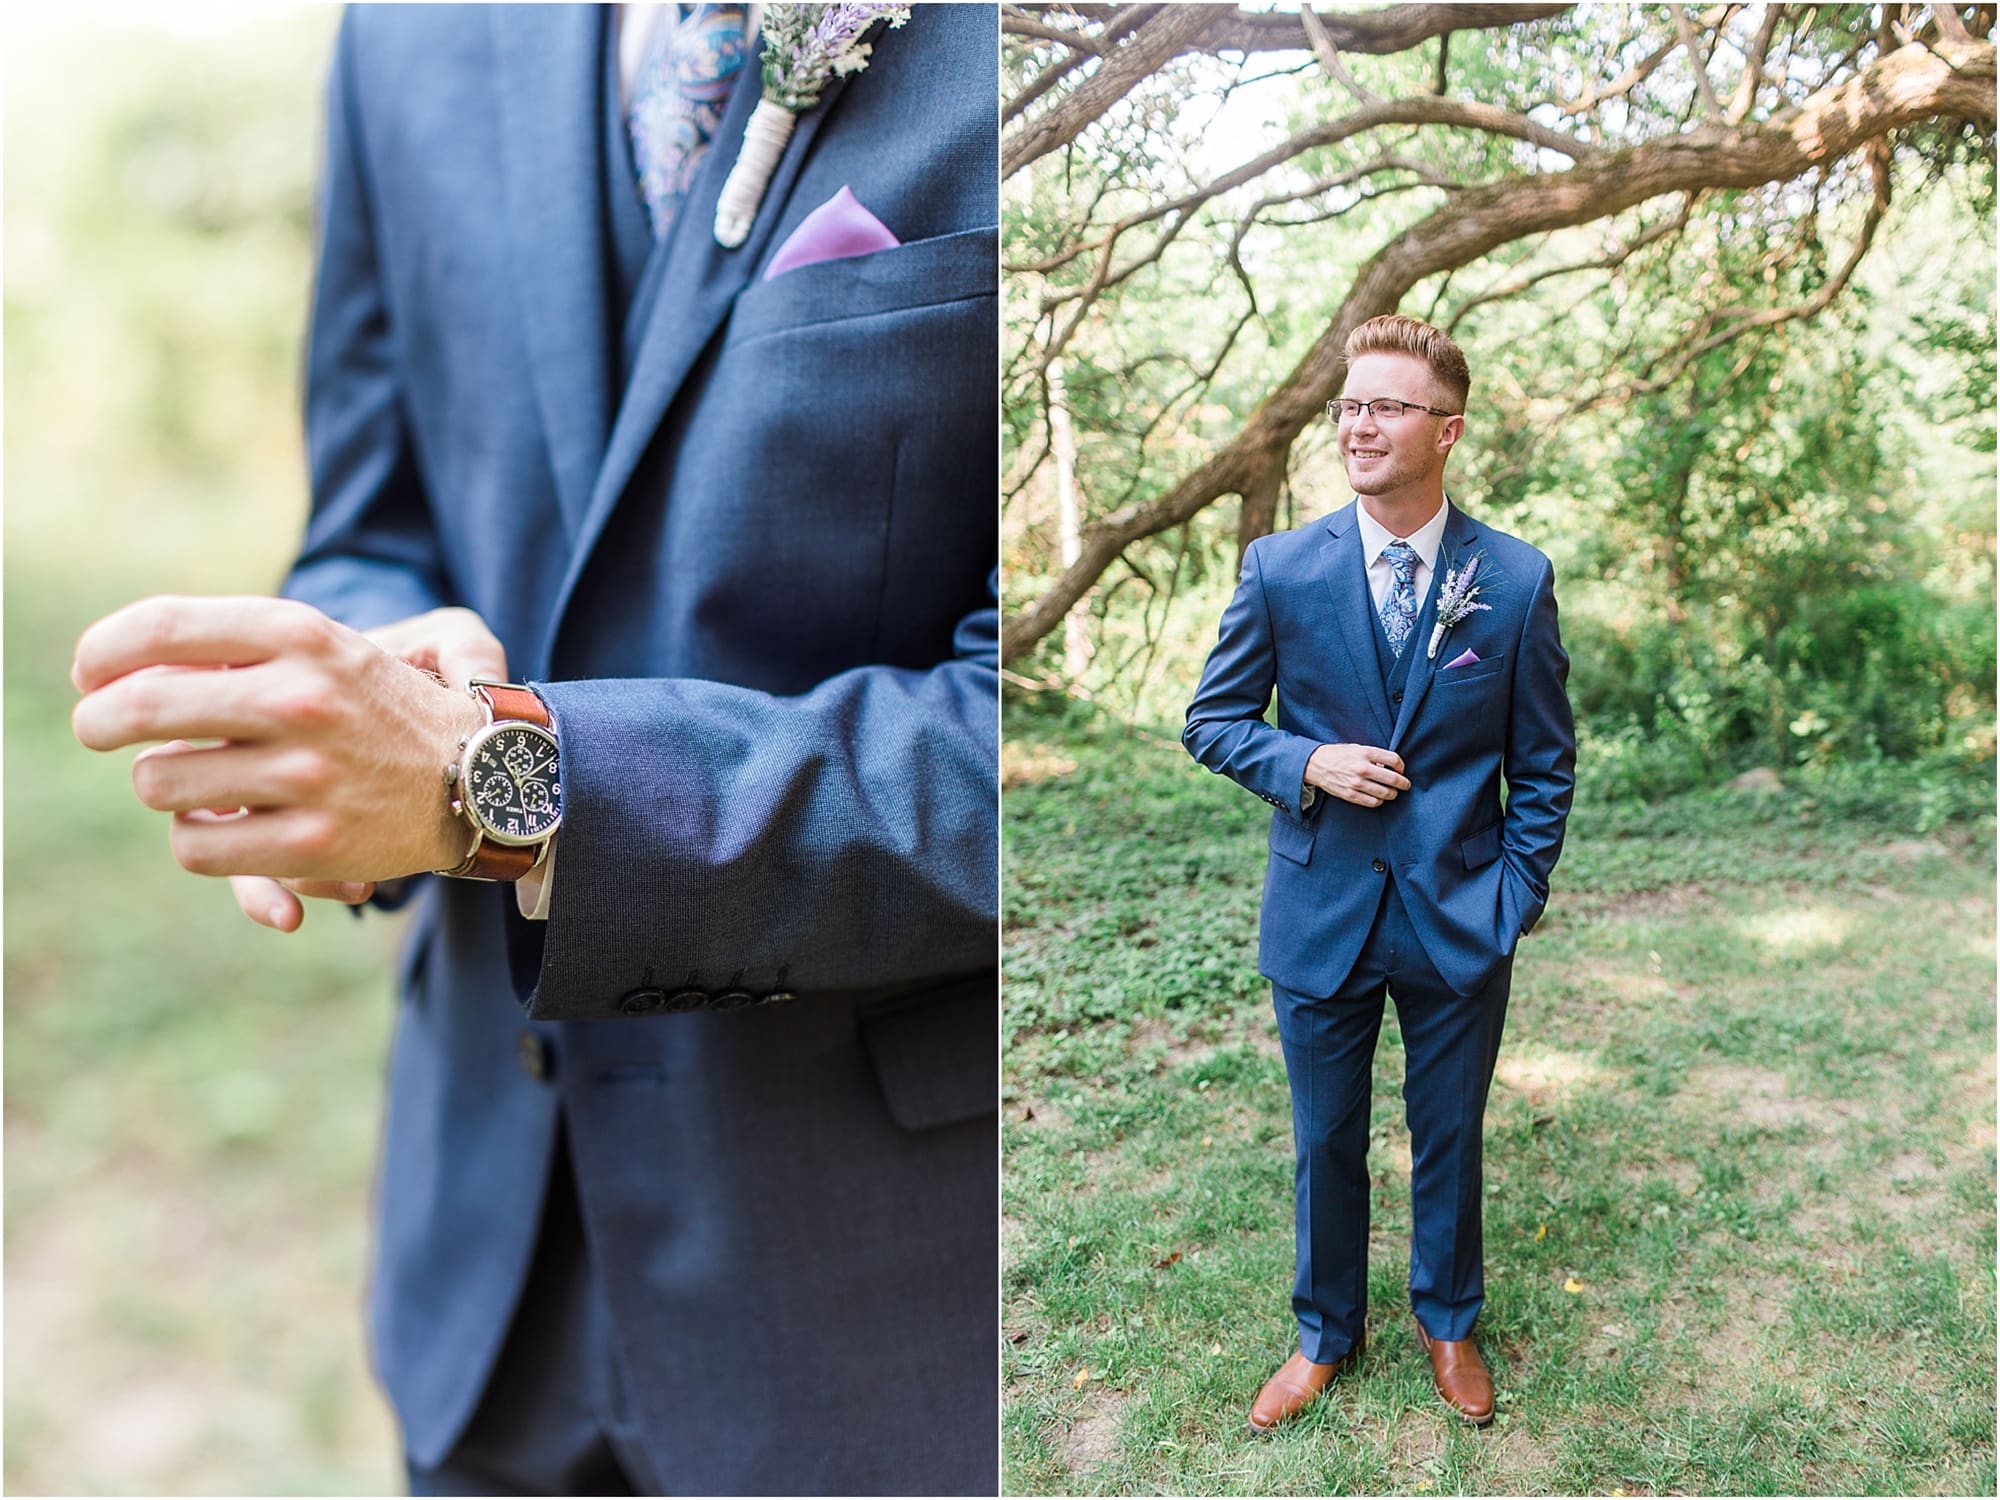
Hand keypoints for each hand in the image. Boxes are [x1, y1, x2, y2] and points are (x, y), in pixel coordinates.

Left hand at [72, 596, 488, 904]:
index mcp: (302, 635)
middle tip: (100, 730)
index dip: (104, 652)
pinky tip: (226, 826)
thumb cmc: (385, 706)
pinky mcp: (313, 842)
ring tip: (199, 781)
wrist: (487, 776)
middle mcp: (302, 697)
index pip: (161, 628)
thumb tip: (124, 672)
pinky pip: (196, 847)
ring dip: (164, 784)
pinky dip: (197, 841)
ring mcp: (307, 774)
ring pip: (159, 783)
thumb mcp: (326, 645)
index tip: (90, 673)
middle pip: (140, 707)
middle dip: (100, 722)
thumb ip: (232, 643)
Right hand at [1305, 742, 1409, 807]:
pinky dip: (1380, 801)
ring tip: (1392, 792)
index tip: (1401, 770)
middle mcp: (1362, 768)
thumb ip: (1374, 755)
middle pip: (1393, 779)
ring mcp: (1356, 783)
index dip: (1402, 766)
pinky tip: (1379, 797)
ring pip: (1385, 793)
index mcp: (1365, 753)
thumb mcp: (1356, 748)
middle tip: (1405, 785)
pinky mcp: (1350, 795)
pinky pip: (1373, 802)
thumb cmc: (1337, 755)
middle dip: (1403, 783)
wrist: (1315, 764)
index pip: (1394, 760)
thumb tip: (1391, 766)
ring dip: (1393, 794)